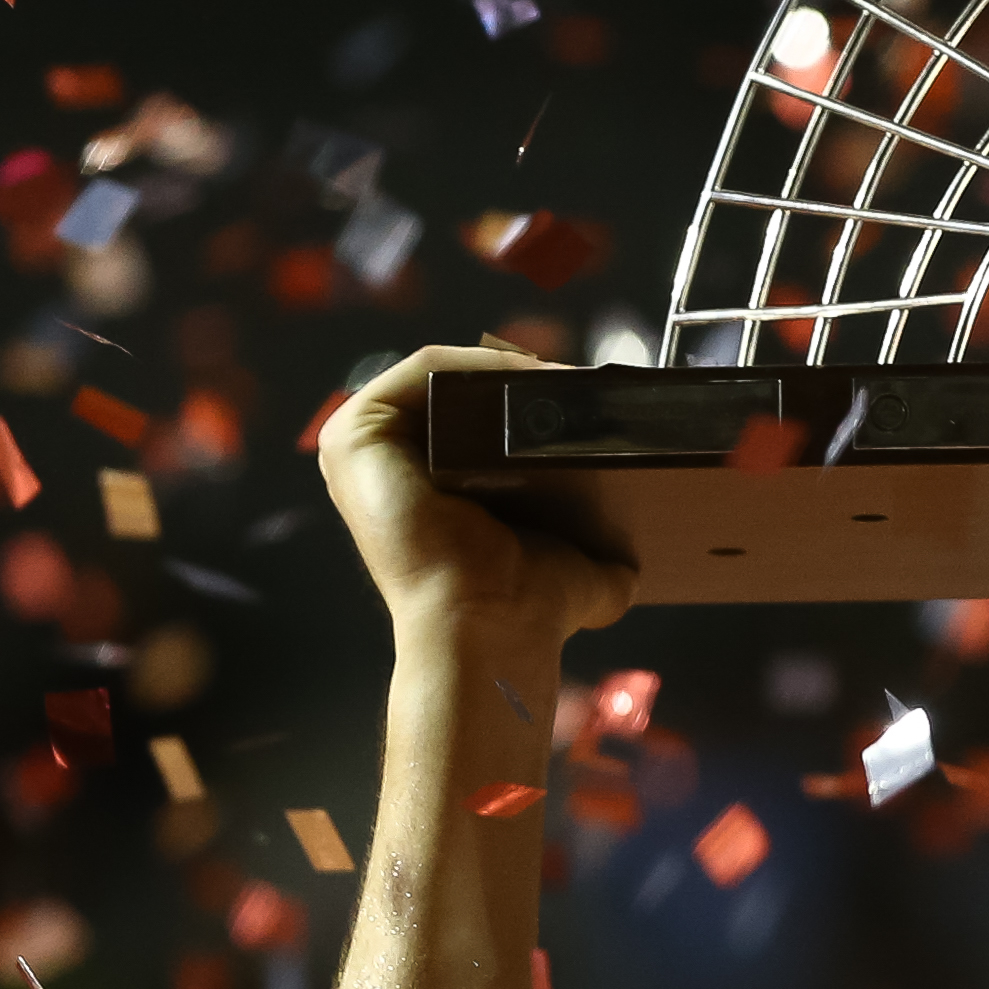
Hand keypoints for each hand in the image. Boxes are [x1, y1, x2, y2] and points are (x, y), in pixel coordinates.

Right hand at [317, 342, 640, 643]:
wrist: (492, 625)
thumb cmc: (526, 606)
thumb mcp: (574, 568)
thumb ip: (596, 559)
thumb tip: (634, 562)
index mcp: (422, 491)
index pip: (475, 421)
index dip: (531, 400)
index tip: (590, 394)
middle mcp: (384, 469)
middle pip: (460, 396)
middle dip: (524, 379)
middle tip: (587, 379)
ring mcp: (361, 448)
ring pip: (445, 380)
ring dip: (508, 367)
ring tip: (570, 376)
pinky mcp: (354, 432)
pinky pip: (424, 371)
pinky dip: (480, 362)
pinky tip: (533, 372)